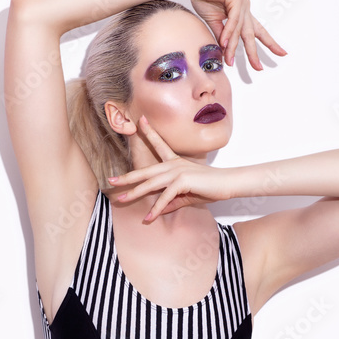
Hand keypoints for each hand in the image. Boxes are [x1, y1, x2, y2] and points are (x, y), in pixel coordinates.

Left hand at [107, 116, 233, 222]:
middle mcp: (173, 165)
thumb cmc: (209, 188)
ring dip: (135, 194)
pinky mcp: (182, 182)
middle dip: (127, 177)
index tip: (140, 120)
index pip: (159, 145)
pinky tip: (149, 218)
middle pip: (145, 171)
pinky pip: (165, 197)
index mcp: (175, 162)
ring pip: (150, 184)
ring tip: (122, 200)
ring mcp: (177, 171)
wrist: (227, 184)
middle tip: (111, 180)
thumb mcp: (186, 196)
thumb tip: (158, 211)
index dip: (149, 132)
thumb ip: (171, 203)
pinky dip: (157, 209)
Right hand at [187, 0, 286, 69]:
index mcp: (243, 13)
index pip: (259, 31)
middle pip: (252, 34)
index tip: (281, 53)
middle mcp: (246, 7)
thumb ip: (223, 36)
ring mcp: (243, 2)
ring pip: (240, 30)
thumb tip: (226, 52)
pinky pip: (234, 20)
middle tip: (258, 67)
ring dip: (233, 47)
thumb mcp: (215, 23)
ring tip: (229, 61)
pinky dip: (229, 33)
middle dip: (255, 52)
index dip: (270, 43)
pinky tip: (224, 43)